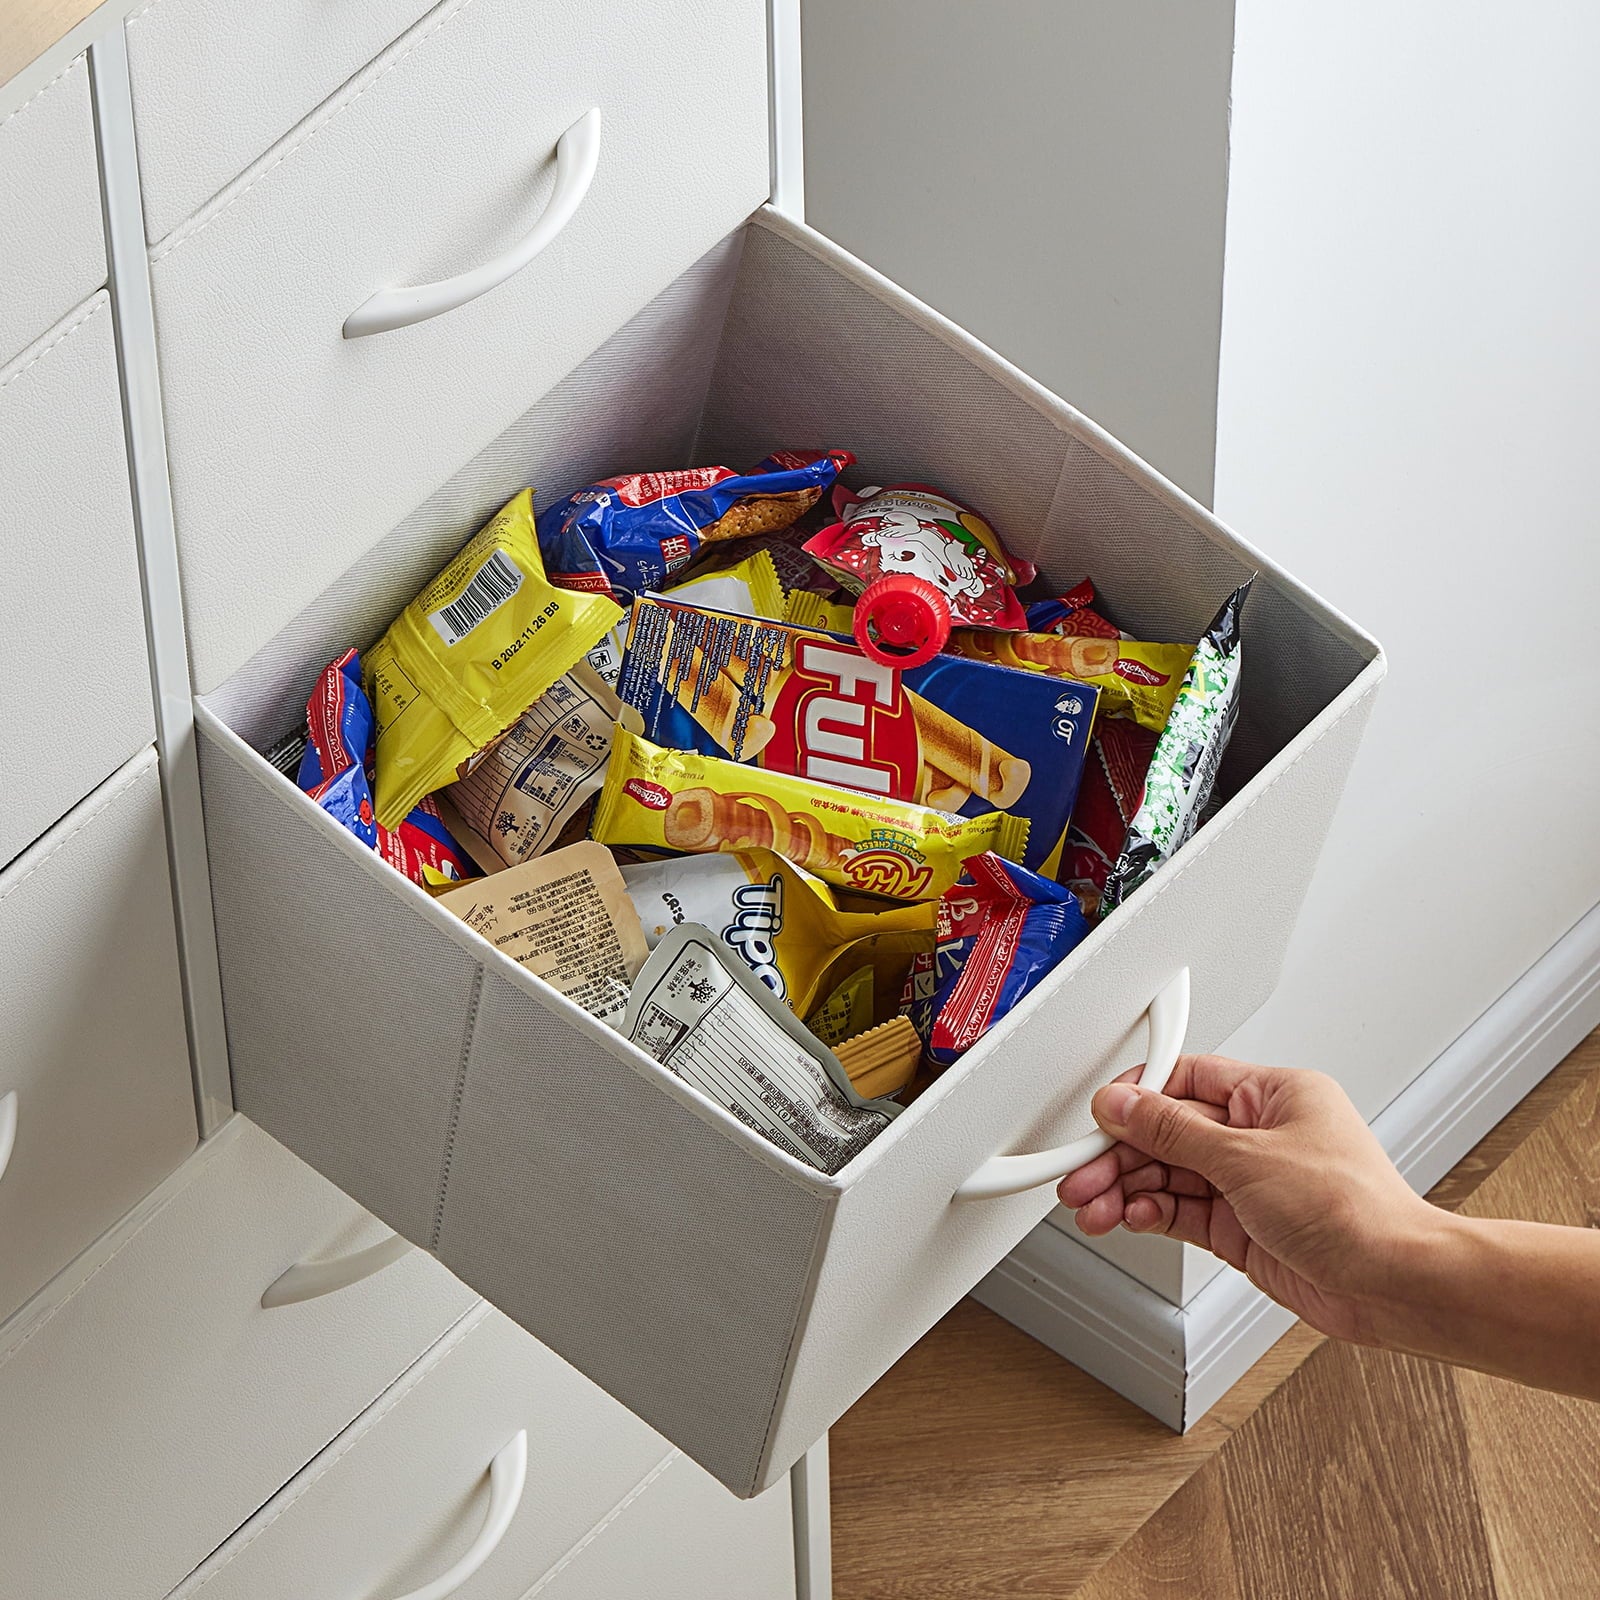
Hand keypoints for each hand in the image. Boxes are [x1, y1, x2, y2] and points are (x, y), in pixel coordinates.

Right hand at [1056, 1055, 1441, 1343]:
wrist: (1394, 1285)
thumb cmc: (1357, 1211)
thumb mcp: (1247, 1158)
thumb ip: (1174, 1132)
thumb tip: (1125, 1104)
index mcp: (1272, 1094)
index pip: (1185, 1079)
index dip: (1136, 1097)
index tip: (1098, 1117)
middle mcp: (1259, 1134)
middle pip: (1168, 1132)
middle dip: (1120, 1153)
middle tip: (1080, 1172)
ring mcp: (1249, 1182)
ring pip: (1168, 1175)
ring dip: (1126, 1189)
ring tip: (1092, 1205)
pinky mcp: (1241, 1226)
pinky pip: (1180, 1210)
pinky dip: (1150, 1213)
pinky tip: (1128, 1217)